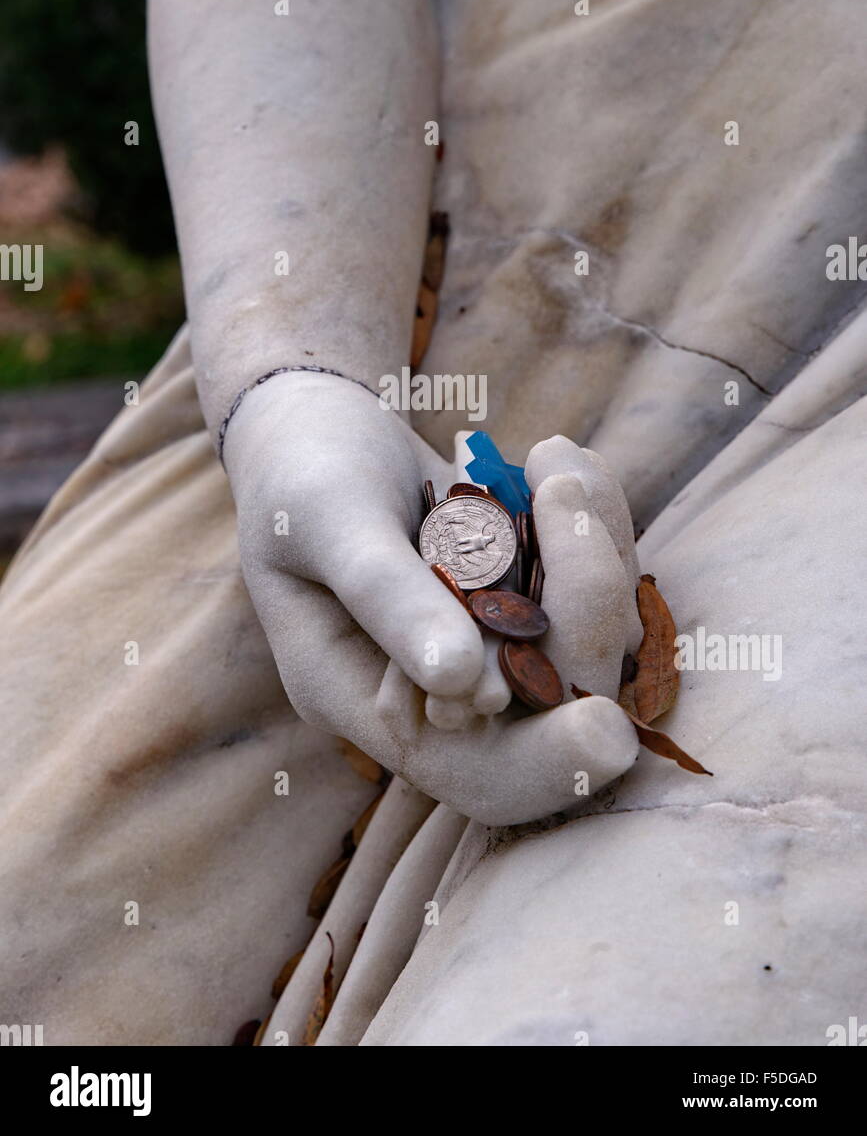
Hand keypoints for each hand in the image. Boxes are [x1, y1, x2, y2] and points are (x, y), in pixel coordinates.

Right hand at [224, 373, 639, 823]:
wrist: (313, 426)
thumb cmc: (297, 471)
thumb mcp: (325, 520)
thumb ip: (387, 596)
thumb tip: (463, 684)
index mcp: (367, 704)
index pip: (477, 773)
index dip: (545, 763)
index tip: (605, 726)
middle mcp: (440, 695)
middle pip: (554, 705)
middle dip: (583, 606)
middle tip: (564, 494)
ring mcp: (493, 646)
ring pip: (590, 638)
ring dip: (592, 548)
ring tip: (551, 459)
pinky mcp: (529, 598)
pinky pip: (592, 583)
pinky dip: (592, 522)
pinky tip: (552, 459)